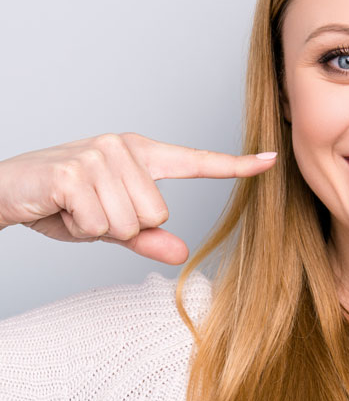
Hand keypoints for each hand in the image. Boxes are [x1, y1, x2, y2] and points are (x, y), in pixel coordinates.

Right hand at [0, 132, 277, 263]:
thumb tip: (181, 251)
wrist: (5, 191)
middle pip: (159, 214)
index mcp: (141, 155)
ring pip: (131, 222)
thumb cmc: (62, 204)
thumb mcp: (112, 224)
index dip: (235, 165)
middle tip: (91, 210)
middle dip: (123, 226)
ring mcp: (100, 155)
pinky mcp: (76, 171)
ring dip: (99, 228)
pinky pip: (100, 223)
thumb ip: (148, 237)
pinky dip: (79, 228)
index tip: (271, 159)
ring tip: (75, 208)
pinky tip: (61, 208)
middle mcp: (125, 148)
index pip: (197, 161)